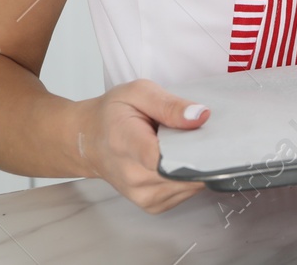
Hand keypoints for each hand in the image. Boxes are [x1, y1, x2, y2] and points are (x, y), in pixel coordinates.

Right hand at [75, 79, 210, 213]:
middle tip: (195, 132)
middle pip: (184, 173)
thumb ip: (170, 104)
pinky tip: (177, 158)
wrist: (88, 141)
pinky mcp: (153, 204)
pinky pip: (186, 192)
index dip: (193, 149)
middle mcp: (134, 177)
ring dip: (195, 164)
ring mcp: (143, 195)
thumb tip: (202, 116)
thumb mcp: (139, 93)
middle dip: (200, 153)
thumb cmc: (112, 115)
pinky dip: (190, 176)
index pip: (163, 158)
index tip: (208, 136)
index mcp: (127, 144)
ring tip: (181, 144)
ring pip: (190, 184)